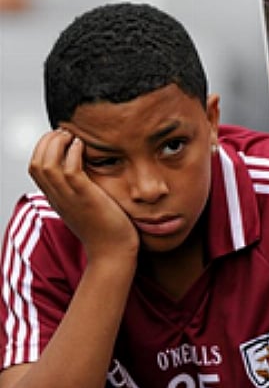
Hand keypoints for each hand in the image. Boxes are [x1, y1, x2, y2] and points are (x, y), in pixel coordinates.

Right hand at [28, 128, 137, 259]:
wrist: (114, 254)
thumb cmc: (107, 230)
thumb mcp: (86, 207)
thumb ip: (81, 191)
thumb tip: (87, 174)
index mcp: (57, 199)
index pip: (36, 168)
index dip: (44, 149)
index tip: (60, 139)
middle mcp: (58, 198)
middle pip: (36, 163)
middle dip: (47, 142)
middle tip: (65, 133)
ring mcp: (70, 198)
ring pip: (47, 164)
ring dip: (57, 144)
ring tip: (72, 136)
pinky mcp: (85, 198)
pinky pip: (69, 170)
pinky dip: (73, 153)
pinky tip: (83, 146)